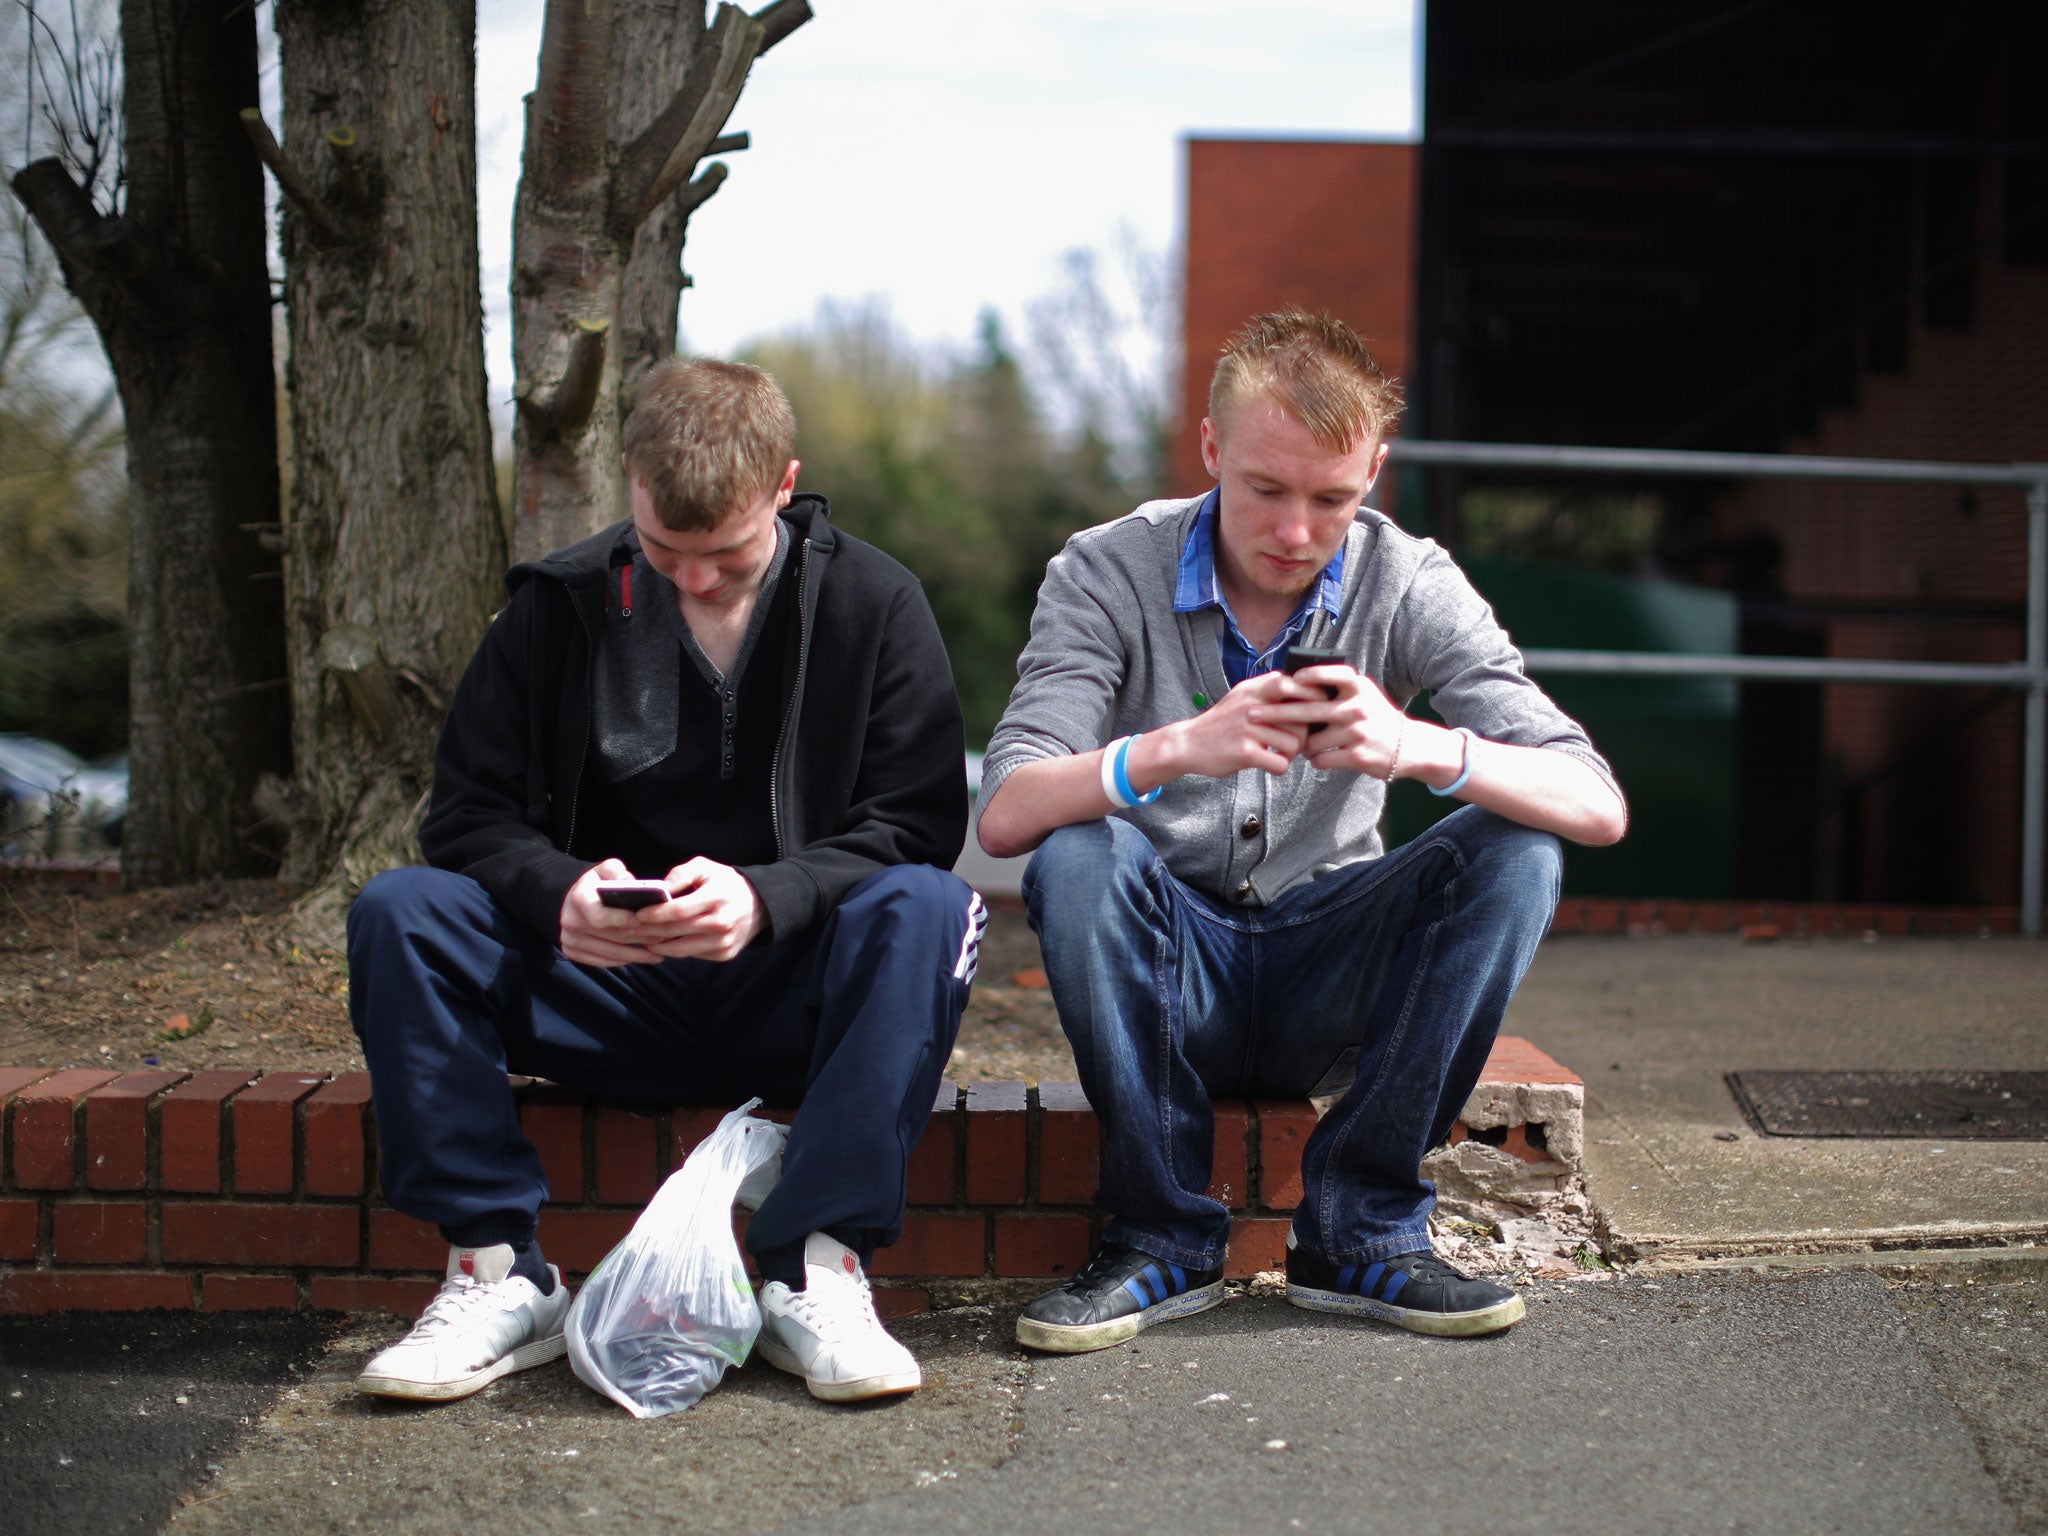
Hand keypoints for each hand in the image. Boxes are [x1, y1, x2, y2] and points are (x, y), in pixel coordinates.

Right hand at [558, 858, 668, 967]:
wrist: (574, 899)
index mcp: (578, 899)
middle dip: (640, 938)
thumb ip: (618, 872)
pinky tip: (643, 957)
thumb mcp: (607, 870)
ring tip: (658, 953)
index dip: (624, 920)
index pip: (600, 916)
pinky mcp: (573, 953)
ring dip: (637, 955)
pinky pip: (604, 962)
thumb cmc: (597, 883)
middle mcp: (570, 921)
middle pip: (611, 936)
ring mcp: (570, 940)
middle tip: (664, 938)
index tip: (645, 920)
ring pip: (610, 953)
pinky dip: (625, 961)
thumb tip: (631, 884)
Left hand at [631, 857, 765, 961]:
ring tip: (640, 938)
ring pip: (681, 950)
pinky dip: (675, 950)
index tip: (637, 914)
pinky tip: (662, 942)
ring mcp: (724, 942)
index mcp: (718, 897)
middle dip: (648, 931)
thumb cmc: (724, 883)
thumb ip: (680, 874)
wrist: (758, 906)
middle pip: (676, 931)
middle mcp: (722, 923)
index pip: (680, 910)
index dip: (656, 914)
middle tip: (627, 929)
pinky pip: (692, 954)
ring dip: (657, 945)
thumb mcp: (706, 868)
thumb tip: (658, 889)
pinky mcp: (724, 955)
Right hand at [1133, 670, 1316, 784]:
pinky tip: (1268, 764)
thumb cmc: (1223, 722)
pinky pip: (1280, 763)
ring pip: (1293, 744)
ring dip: (1290, 754)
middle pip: (1301, 719)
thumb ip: (1270, 690)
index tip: (1317, 709)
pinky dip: (1279, 767)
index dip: (1313, 697)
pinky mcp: (1244, 752)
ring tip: (1278, 753)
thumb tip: (1310, 689)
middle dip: (1303, 734)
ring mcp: (1247, 728)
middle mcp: (1251, 705)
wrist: (1188, 744)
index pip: (1294, 684)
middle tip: (1295, 742)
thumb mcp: (1242, 696)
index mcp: (1254, 689)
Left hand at [1250, 664, 1410, 778]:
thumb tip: (1294, 680)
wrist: (1409, 747)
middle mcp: (1359, 707)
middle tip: (1252, 715)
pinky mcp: (1357, 756)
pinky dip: (1316, 759)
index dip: (1313, 675)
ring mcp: (1358, 732)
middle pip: (1310, 710)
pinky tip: (1320, 757)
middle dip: (1276, 713)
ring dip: (1303, 745)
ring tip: (1305, 746)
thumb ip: (1336, 687)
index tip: (1291, 678)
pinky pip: (1321, 759)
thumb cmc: (1376, 717)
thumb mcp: (1364, 694)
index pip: (1334, 674)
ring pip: (1312, 741)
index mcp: (1359, 688)